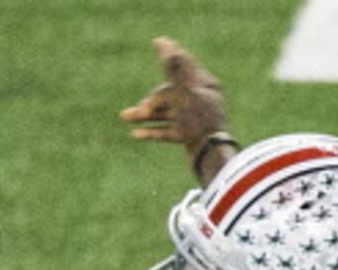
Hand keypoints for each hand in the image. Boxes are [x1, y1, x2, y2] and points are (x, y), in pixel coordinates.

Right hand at [119, 36, 227, 169]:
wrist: (212, 160)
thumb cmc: (200, 124)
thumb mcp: (184, 93)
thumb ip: (173, 69)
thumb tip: (164, 44)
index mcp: (205, 87)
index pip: (185, 65)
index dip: (171, 54)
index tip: (159, 41)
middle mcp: (201, 101)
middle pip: (170, 94)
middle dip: (150, 100)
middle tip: (136, 111)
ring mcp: (195, 121)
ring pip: (166, 113)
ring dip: (145, 115)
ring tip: (125, 117)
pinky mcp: (189, 138)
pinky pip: (168, 131)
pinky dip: (152, 131)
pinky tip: (136, 133)